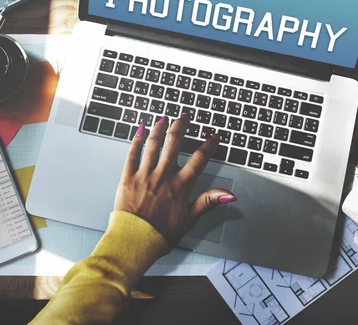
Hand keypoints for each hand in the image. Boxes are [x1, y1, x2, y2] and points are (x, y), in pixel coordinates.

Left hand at [114, 115, 235, 245]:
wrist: (134, 242)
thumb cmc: (161, 234)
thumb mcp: (190, 219)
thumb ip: (209, 202)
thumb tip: (229, 195)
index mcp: (180, 186)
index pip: (199, 159)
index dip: (209, 146)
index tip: (214, 137)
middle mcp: (163, 176)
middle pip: (174, 143)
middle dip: (181, 126)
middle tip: (185, 116)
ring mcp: (145, 175)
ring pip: (153, 144)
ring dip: (159, 128)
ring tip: (164, 118)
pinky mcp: (128, 177)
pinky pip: (132, 154)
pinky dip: (136, 140)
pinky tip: (140, 130)